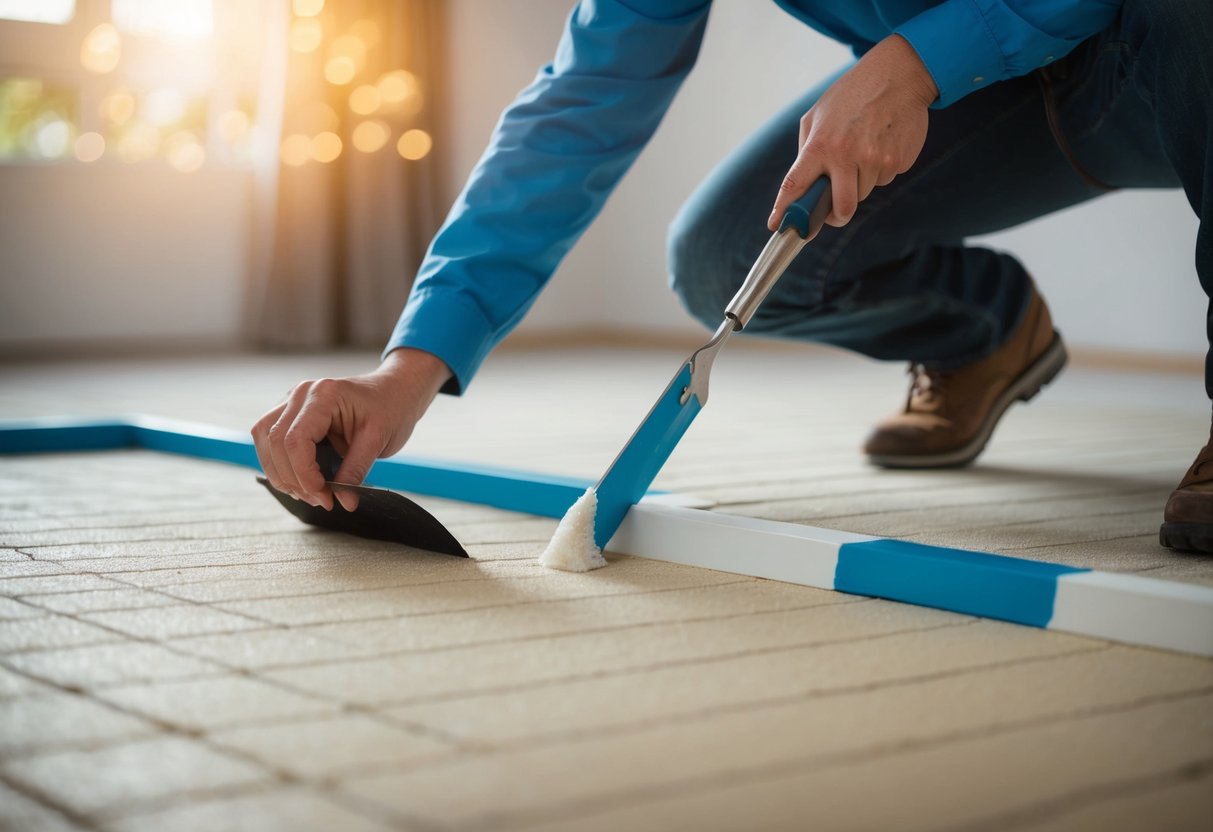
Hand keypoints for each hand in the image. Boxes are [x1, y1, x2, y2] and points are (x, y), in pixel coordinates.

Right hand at [251, 348, 451, 510]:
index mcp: (324, 395)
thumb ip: (356, 472)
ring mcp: (292, 399)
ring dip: (280, 472)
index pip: (295, 440)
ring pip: (265, 438)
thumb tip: (343, 503)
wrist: (394, 390)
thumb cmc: (391, 409)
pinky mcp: (291, 410)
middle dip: (292, 478)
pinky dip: (279, 462)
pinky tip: (299, 479)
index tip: (325, 497)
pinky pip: (270, 436)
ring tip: (308, 493)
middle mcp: (301, 393)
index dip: (304, 475)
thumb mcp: (378, 441)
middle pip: (275, 442)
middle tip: (320, 500)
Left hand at [768, 34, 937, 233]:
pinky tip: (880, 144)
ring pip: (863, 193)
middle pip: (841, 208)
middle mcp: (847, 155)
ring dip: (859, 182)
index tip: (778, 225)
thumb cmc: (851, 95)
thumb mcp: (817, 116)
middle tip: (832, 213)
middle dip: (836, 216)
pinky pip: (883, 180)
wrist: (898, 73)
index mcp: (821, 144)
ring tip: (862, 150)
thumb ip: (807, 151)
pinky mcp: (898, 161)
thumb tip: (803, 186)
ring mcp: (876, 160)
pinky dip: (878, 170)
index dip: (785, 210)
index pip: (796, 185)